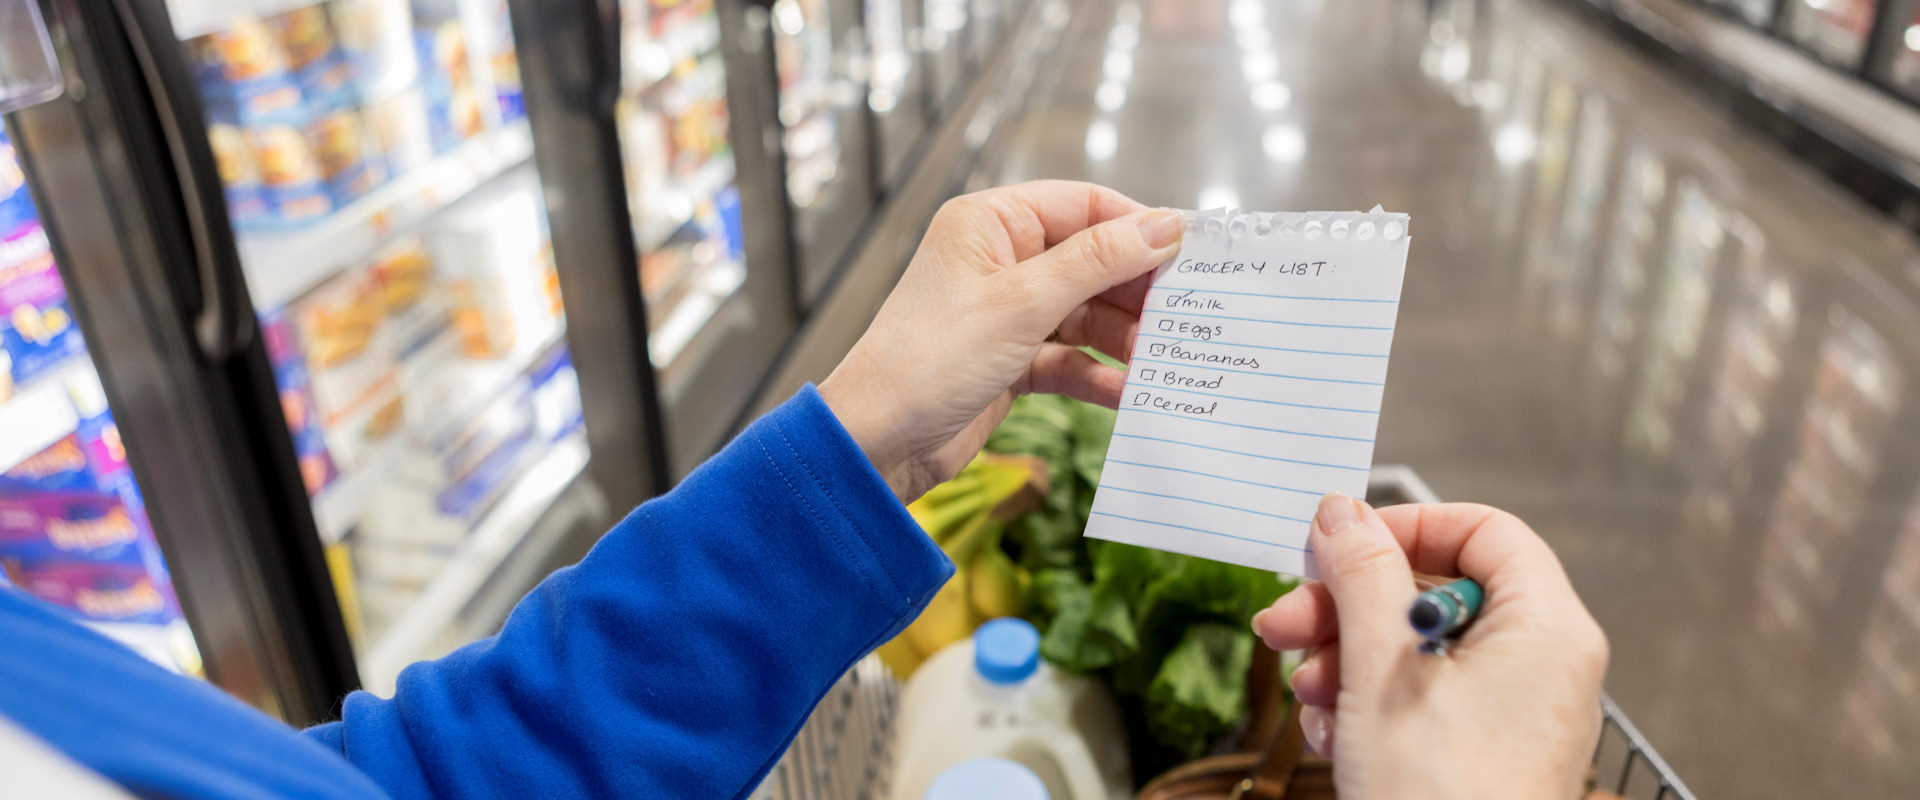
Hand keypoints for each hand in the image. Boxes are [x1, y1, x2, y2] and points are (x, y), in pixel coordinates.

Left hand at [819, 181, 1182, 499]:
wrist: (876, 443)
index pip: (1082, 206)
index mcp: (990, 223)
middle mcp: (998, 260)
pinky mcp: (1009, 362)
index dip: (1137, 227)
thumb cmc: (929, 360)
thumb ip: (1097, 262)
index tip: (1190, 252)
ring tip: (1161, 359)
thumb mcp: (1022, 304)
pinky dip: (1098, 375)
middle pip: (1091, 261)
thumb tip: (1162, 227)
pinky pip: (1069, 359)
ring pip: (1085, 314)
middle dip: (1136, 291)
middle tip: (1186, 314)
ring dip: (1123, 337)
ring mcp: (1005, 314)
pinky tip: (1129, 393)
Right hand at [1253, 495, 1608, 799]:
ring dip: (1346, 660)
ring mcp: (1512, 716)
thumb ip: (1361, 577)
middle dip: (1350, 605)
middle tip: (1286, 621)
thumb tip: (1343, 513)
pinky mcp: (1480, 755)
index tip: (1342, 546)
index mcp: (1546, 630)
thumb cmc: (1441, 796)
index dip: (1408, 527)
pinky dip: (1366, 707)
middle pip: (1436, 592)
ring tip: (1309, 693)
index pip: (1485, 532)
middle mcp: (1541, 667)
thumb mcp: (1382, 669)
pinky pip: (1420, 702)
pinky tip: (1333, 736)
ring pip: (1417, 651)